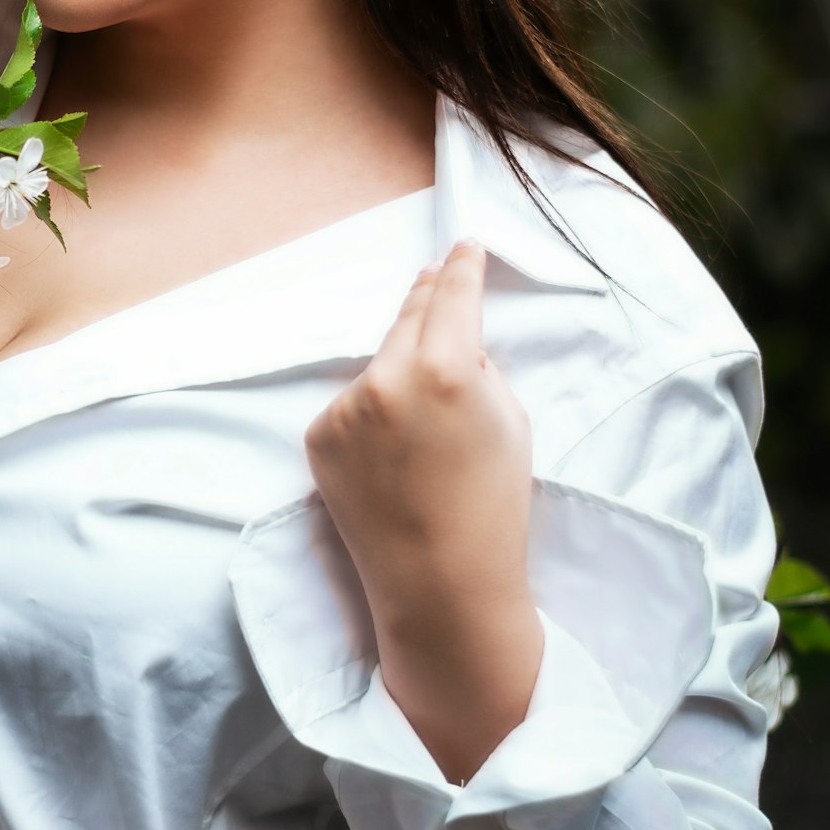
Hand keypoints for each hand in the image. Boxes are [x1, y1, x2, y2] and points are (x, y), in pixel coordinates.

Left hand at [304, 238, 534, 644]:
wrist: (439, 583)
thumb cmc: (492, 505)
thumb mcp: (511, 421)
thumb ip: (479, 366)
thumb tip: (453, 336)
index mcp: (448, 369)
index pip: (453, 295)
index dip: (461, 266)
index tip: (462, 246)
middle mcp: (388, 378)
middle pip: (408, 317)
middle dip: (426, 300)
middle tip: (435, 279)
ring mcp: (345, 407)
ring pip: (379, 365)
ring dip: (399, 372)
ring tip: (426, 427)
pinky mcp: (318, 434)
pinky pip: (352, 406)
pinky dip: (372, 416)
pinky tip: (392, 458)